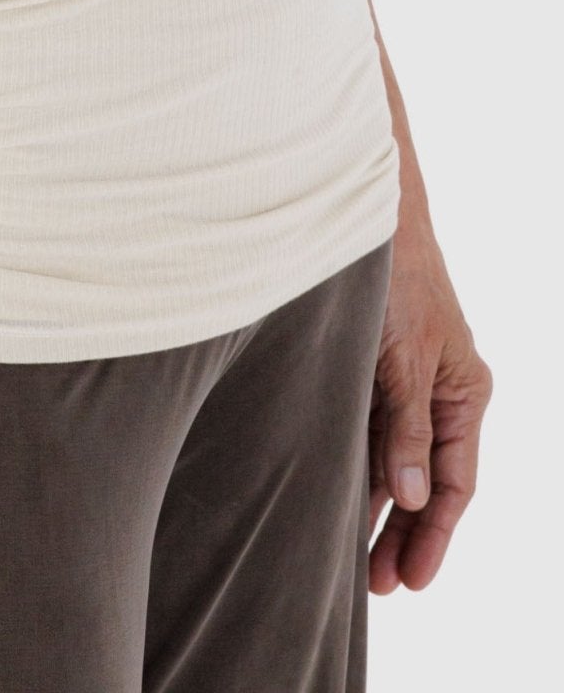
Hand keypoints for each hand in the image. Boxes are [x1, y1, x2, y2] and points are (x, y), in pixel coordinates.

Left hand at [367, 220, 493, 590]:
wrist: (363, 215)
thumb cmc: (395, 277)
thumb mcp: (403, 357)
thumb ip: (407, 426)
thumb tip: (415, 497)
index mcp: (464, 392)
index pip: (457, 483)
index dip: (435, 535)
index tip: (410, 580)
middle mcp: (438, 392)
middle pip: (426, 482)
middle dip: (404, 534)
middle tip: (376, 586)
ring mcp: (404, 382)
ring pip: (394, 461)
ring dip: (378, 507)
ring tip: (352, 559)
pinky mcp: (369, 368)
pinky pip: (368, 431)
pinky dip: (358, 466)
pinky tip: (337, 497)